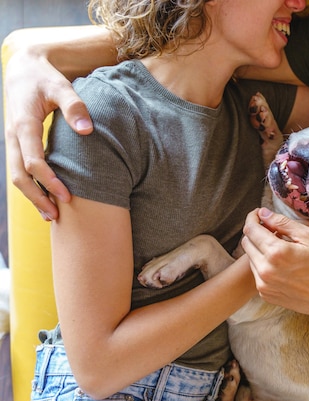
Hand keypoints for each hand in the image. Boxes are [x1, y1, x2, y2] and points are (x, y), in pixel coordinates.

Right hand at [4, 47, 91, 219]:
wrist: (25, 68)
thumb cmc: (46, 78)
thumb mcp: (61, 86)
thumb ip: (75, 106)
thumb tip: (87, 130)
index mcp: (24, 124)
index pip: (32, 161)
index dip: (49, 181)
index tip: (68, 196)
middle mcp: (13, 136)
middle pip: (19, 176)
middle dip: (37, 198)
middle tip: (57, 216)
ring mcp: (13, 141)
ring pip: (16, 176)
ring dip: (32, 197)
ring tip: (52, 216)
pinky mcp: (17, 143)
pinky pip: (20, 169)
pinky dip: (31, 186)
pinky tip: (46, 199)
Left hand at [241, 208, 308, 318]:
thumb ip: (283, 223)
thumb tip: (263, 213)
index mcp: (276, 252)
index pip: (251, 229)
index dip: (252, 218)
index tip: (258, 214)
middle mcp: (265, 269)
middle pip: (246, 243)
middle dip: (254, 232)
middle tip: (269, 229)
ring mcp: (263, 284)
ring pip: (251, 258)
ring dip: (259, 249)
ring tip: (277, 247)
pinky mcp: (265, 294)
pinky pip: (257, 274)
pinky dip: (264, 265)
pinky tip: (280, 264)